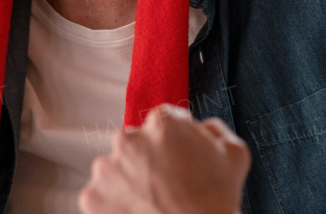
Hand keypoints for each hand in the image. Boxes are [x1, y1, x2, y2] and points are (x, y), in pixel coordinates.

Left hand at [79, 105, 249, 213]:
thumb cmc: (217, 200)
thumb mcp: (234, 153)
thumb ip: (214, 129)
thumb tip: (202, 127)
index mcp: (162, 122)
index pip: (161, 120)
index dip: (172, 141)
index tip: (177, 159)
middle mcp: (129, 138)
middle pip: (134, 141)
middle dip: (146, 158)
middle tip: (165, 183)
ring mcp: (107, 168)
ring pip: (115, 167)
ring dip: (128, 180)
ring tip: (151, 200)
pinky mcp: (91, 197)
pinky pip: (100, 194)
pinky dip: (113, 203)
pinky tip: (136, 212)